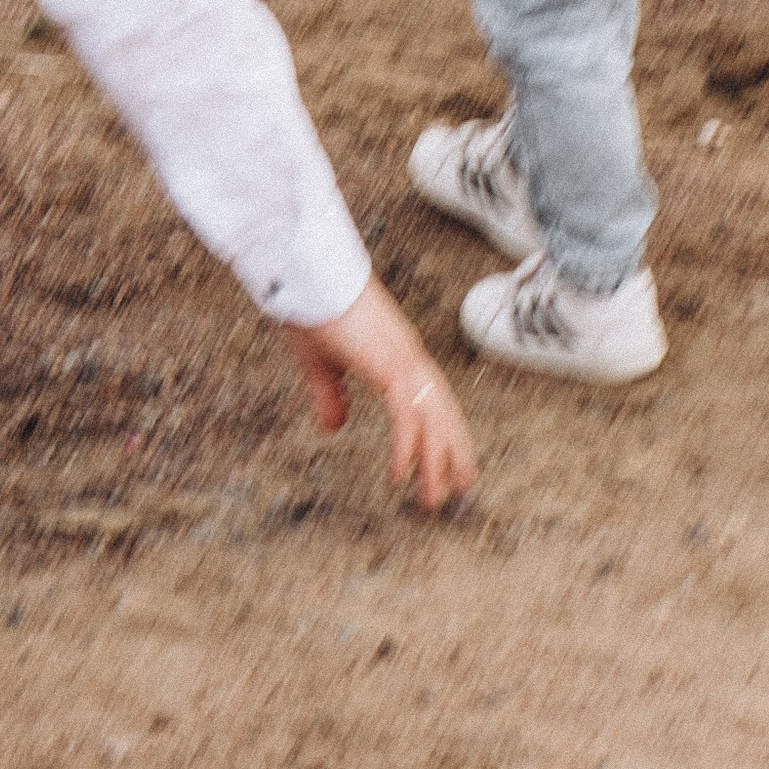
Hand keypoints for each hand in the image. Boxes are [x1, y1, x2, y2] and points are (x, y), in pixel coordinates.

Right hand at [282, 279, 477, 511]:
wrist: (306, 272)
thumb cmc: (310, 308)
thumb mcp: (319, 363)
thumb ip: (329, 396)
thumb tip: (334, 426)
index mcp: (395, 353)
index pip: (430, 397)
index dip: (442, 427)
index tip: (450, 457)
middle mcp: (407, 355)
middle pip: (442, 409)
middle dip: (454, 449)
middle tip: (463, 485)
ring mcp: (401, 358)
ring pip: (432, 416)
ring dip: (437, 459)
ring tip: (436, 496)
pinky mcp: (388, 363)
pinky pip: (406, 414)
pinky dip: (408, 446)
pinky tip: (401, 474)